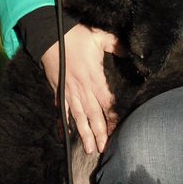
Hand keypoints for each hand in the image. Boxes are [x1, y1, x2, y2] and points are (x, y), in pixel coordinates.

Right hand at [41, 24, 124, 153]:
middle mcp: (81, 88)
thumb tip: (132, 52)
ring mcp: (68, 90)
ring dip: (83, 133)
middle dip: (99, 131)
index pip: (106, 101)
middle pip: (92, 113)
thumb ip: (116, 45)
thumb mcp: (100, 37)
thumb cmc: (76, 35)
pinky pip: (61, 109)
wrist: (50, 34)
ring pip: (78, 116)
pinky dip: (63, 123)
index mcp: (94, 76)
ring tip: (89, 149)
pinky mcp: (58, 89)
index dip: (112, 116)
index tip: (116, 130)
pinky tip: (65, 135)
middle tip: (103, 148)